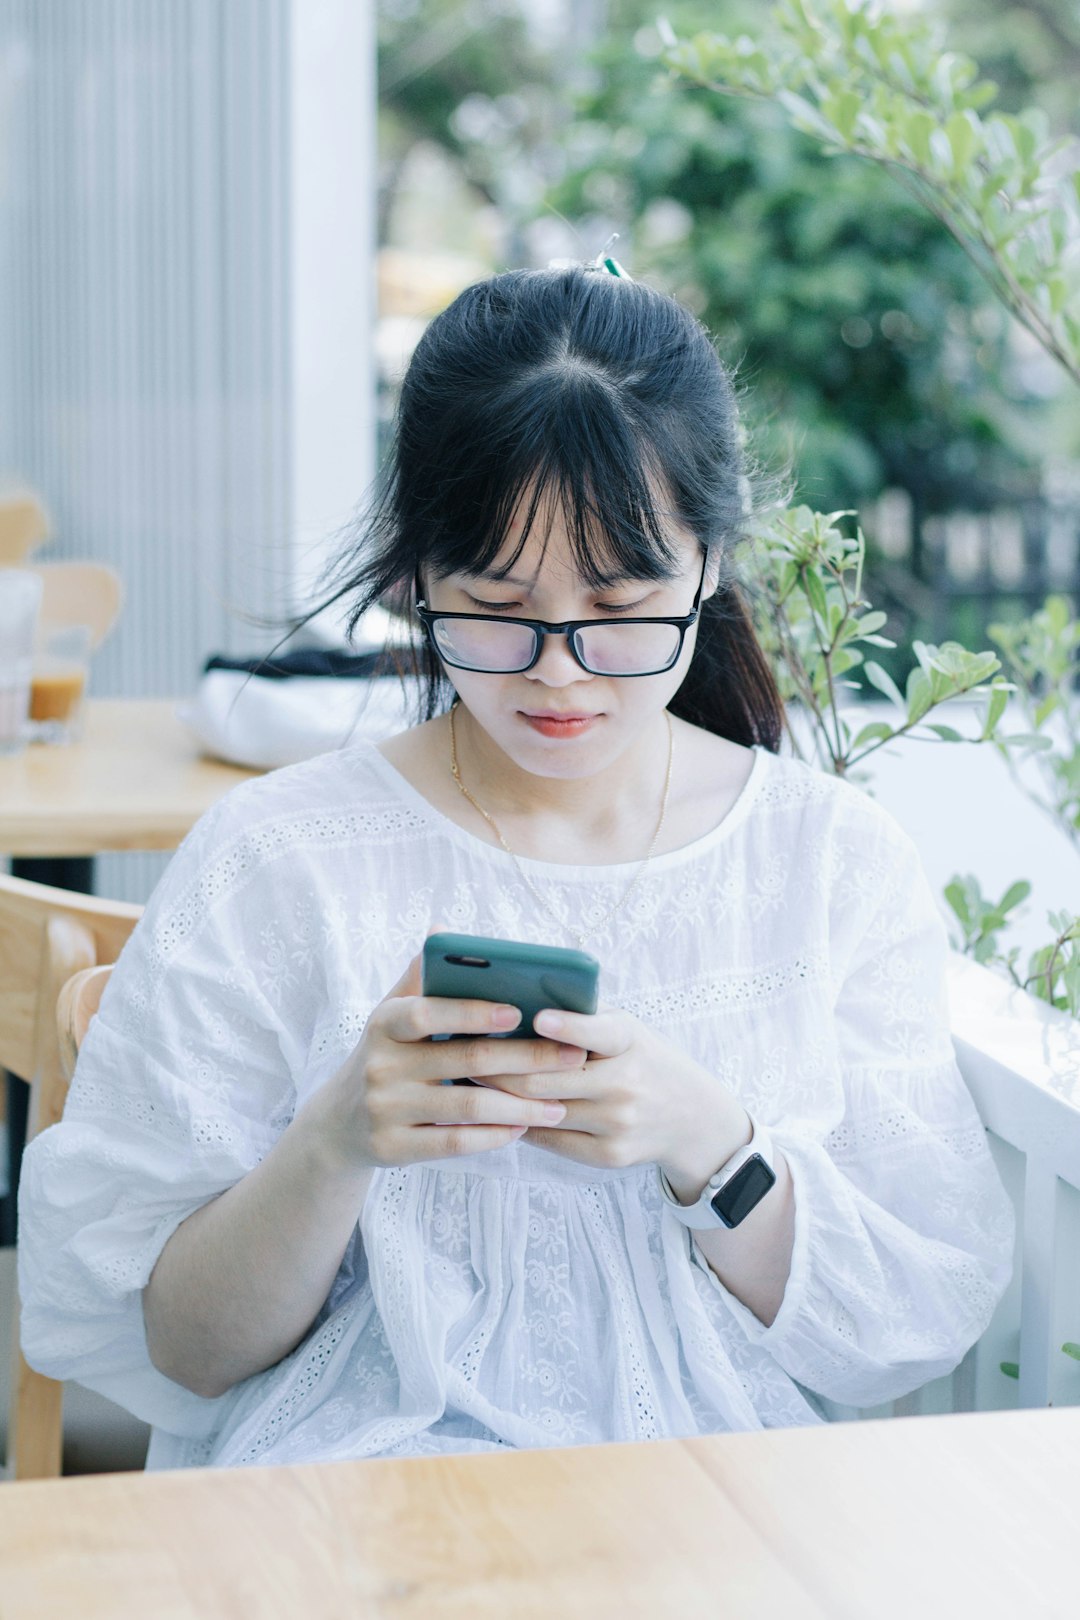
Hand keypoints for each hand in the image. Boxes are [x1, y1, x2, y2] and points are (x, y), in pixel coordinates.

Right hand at [306, 951, 581, 1171]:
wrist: (340, 1122)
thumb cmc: (386, 1056)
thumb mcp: (391, 1015)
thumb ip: (420, 977)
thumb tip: (443, 929)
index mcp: (384, 1023)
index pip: (427, 1012)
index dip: (471, 1012)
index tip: (519, 1012)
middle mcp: (381, 1065)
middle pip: (464, 1061)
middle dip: (526, 1058)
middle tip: (572, 1057)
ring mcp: (385, 1109)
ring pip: (467, 1107)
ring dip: (521, 1106)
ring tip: (560, 1104)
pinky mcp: (393, 1148)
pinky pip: (454, 1143)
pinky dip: (493, 1136)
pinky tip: (523, 1128)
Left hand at [491, 1004, 751, 1199]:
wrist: (692, 1119)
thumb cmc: (643, 1060)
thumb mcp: (627, 1030)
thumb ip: (584, 1019)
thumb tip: (519, 1001)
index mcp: (631, 1042)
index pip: (599, 1032)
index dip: (568, 1026)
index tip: (537, 1017)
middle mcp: (626, 1083)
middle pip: (549, 1078)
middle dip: (500, 1066)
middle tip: (462, 1053)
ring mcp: (617, 1122)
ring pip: (541, 1110)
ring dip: (500, 1096)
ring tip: (467, 1080)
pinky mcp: (608, 1154)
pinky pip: (550, 1139)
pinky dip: (520, 1124)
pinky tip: (496, 1112)